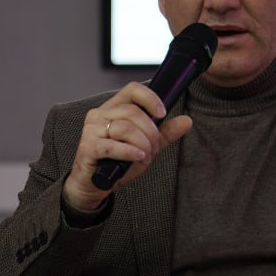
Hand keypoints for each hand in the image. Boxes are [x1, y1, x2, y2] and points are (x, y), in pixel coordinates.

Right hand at [62, 82, 192, 212]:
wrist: (94, 184)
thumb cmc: (117, 162)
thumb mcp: (145, 146)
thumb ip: (164, 133)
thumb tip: (187, 120)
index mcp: (113, 108)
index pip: (132, 90)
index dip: (150, 98)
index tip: (162, 113)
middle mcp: (100, 114)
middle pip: (133, 112)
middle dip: (150, 132)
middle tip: (154, 148)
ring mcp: (92, 130)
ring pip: (125, 128)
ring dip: (142, 144)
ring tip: (145, 156)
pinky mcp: (88, 147)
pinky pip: (112, 145)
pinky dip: (129, 152)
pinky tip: (138, 157)